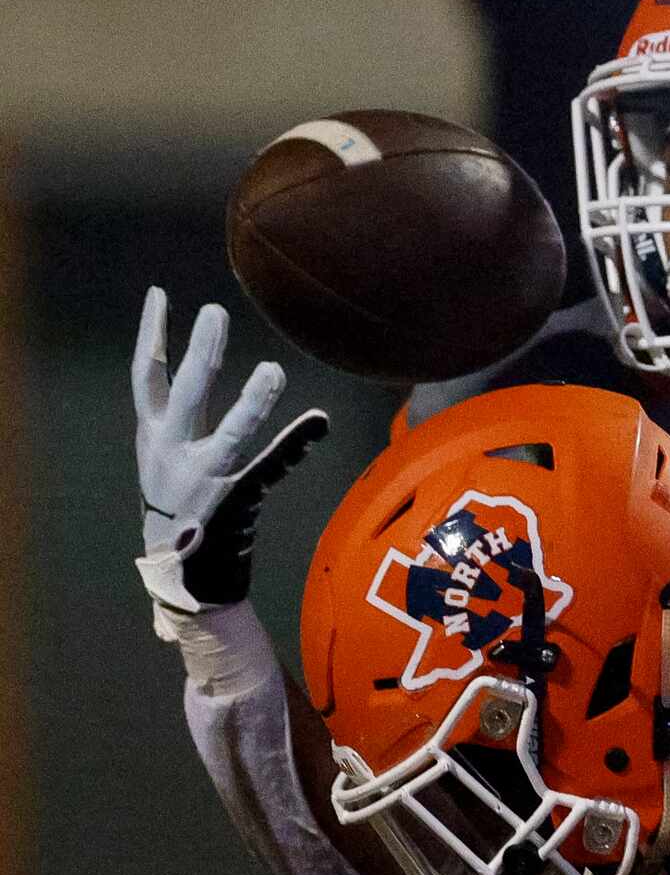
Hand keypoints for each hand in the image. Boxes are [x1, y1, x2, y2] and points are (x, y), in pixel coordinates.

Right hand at [132, 287, 327, 635]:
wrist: (181, 578)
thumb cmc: (181, 507)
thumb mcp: (168, 459)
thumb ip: (183, 416)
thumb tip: (198, 361)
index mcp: (153, 438)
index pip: (146, 377)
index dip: (152, 336)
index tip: (158, 295)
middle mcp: (172, 456)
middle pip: (187, 395)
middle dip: (200, 354)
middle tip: (215, 312)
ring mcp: (204, 481)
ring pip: (231, 435)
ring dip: (252, 403)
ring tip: (274, 370)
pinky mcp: (236, 503)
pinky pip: (270, 469)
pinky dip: (296, 444)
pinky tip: (318, 420)